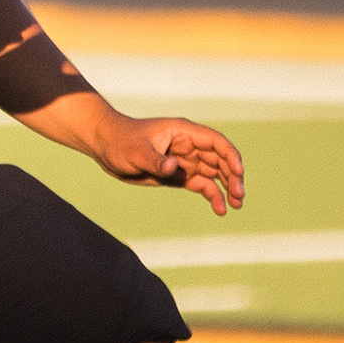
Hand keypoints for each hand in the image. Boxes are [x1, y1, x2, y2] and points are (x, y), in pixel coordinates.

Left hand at [100, 113, 244, 215]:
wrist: (105, 147)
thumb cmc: (119, 141)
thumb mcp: (136, 151)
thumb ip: (156, 160)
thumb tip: (174, 168)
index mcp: (183, 132)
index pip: (215, 142)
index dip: (230, 156)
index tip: (238, 173)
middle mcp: (188, 146)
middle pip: (220, 159)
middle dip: (233, 177)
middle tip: (239, 197)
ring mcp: (185, 160)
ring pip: (214, 173)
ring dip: (228, 187)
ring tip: (237, 205)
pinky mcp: (178, 175)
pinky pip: (202, 184)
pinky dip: (213, 195)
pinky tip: (221, 209)